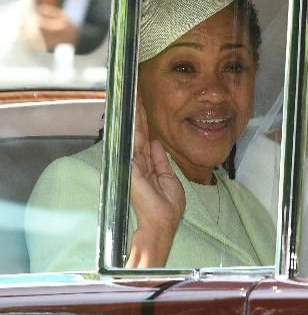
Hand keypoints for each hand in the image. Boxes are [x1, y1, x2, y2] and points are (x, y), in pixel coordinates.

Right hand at [125, 92, 184, 267]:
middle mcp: (137, 162)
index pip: (145, 139)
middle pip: (138, 132)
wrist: (162, 222)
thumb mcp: (168, 177)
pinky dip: (133, 128)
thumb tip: (156, 142)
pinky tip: (132, 115)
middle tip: (134, 92)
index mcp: (147, 166)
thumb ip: (161, 159)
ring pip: (135, 133)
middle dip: (137, 113)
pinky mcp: (131, 166)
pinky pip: (134, 142)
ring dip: (134, 114)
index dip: (144, 122)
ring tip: (133, 95)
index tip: (142, 106)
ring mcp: (132, 163)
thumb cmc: (167, 206)